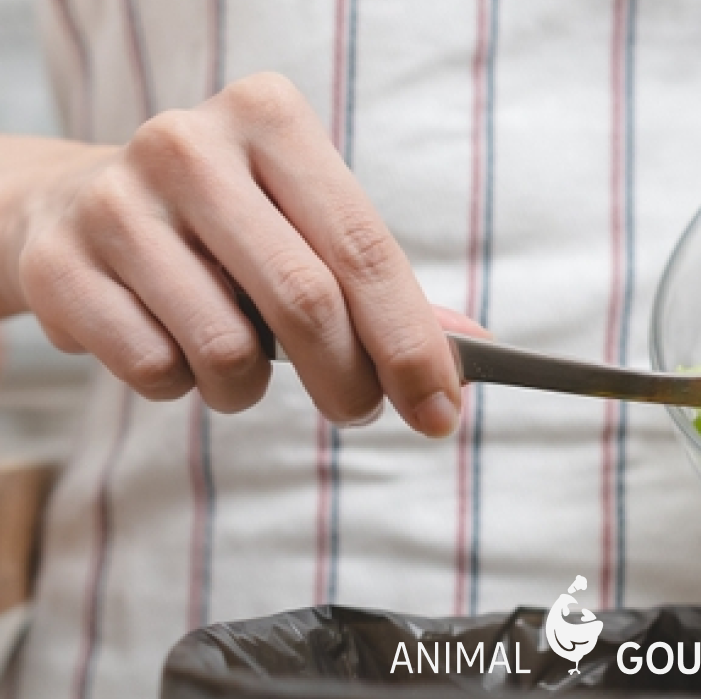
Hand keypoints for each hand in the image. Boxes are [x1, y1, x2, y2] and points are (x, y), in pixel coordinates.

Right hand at [0, 73, 484, 434]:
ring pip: (227, 351)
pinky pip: (156, 370)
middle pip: (305, 302)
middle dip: (351, 383)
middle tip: (360, 410)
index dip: (411, 345)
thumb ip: (384, 286)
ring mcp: (116, 201)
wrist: (76, 206)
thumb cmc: (226, 227)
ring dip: (251, 390)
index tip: (441, 411)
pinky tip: (172, 347)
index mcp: (269, 118)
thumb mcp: (306, 227)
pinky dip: (182, 385)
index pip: (365, 250)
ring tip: (240, 366)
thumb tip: (473, 351)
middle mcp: (189, 145)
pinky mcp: (60, 265)